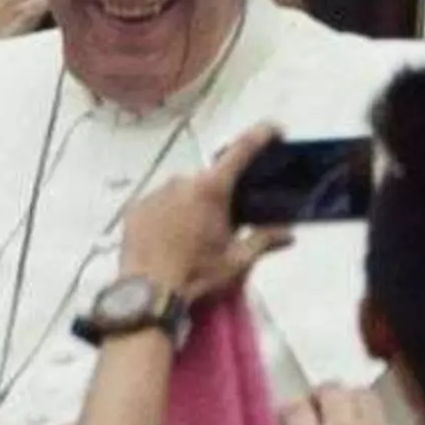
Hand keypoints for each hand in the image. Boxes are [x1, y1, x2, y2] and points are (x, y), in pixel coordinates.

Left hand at [120, 124, 292, 299]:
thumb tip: (290, 234)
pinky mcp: (134, 208)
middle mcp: (182, 181)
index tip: (275, 129)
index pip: (242, 150)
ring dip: (192, 204)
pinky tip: (170, 237)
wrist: (146, 295)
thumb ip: (264, 241)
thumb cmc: (197, 274)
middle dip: (220, 194)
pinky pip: (158, 203)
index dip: (261, 135)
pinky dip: (168, 213)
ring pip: (182, 190)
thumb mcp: (237, 261)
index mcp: (211, 189)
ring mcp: (155, 193)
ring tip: (193, 234)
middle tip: (224, 220)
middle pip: (210, 178)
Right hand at [284, 384, 416, 424]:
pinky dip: (374, 415)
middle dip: (322, 396)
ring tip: (346, 415)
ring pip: (361, 391)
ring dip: (351, 399)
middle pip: (330, 388)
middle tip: (319, 411)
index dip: (291, 410)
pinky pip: (383, 412)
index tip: (292, 419)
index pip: (293, 406)